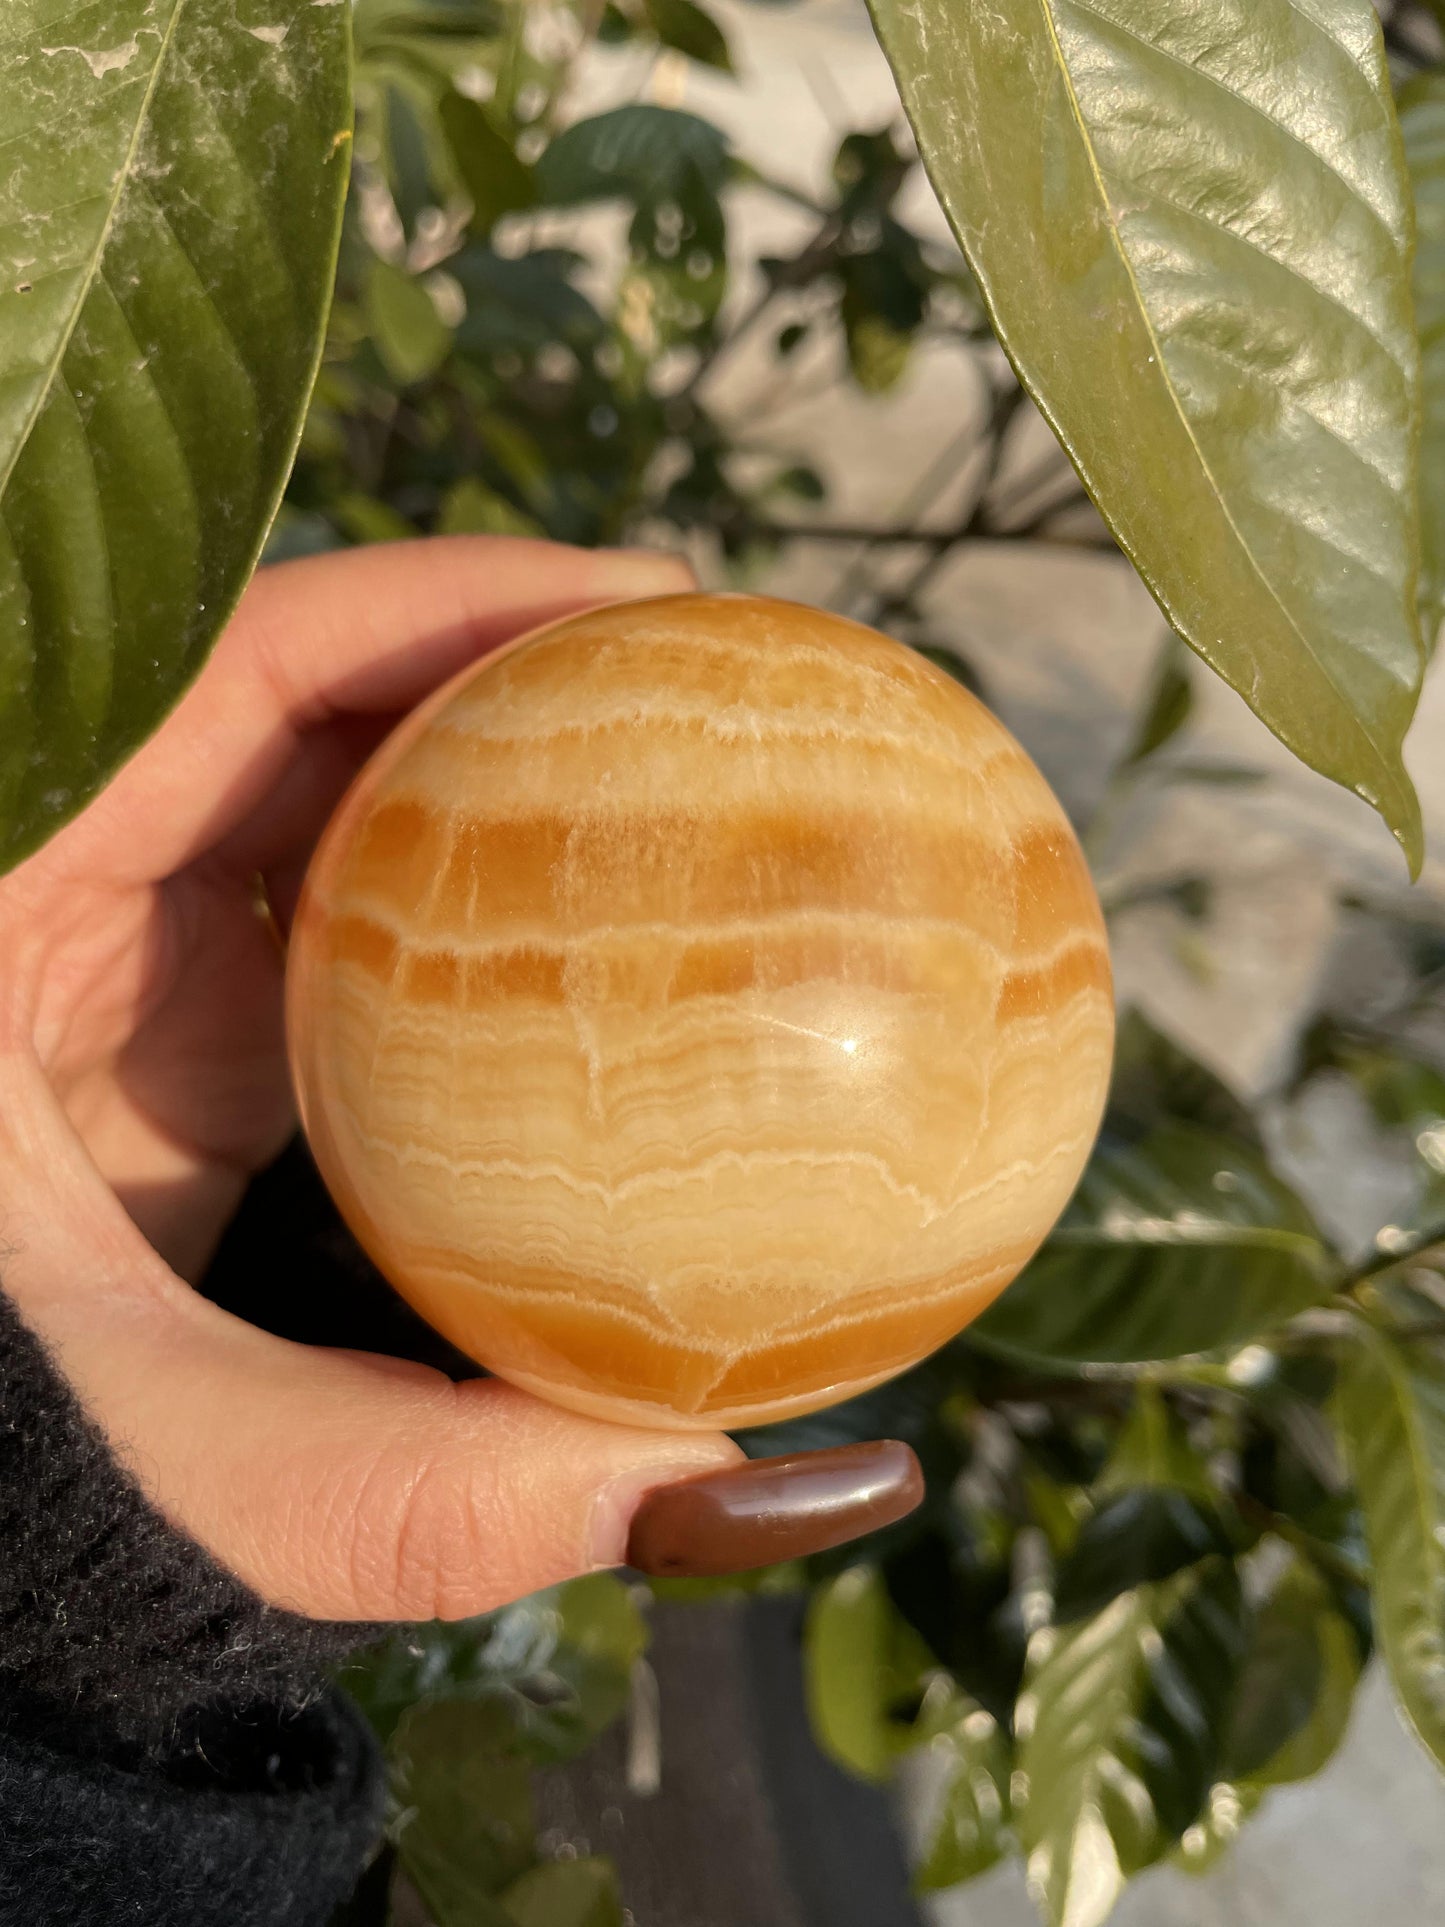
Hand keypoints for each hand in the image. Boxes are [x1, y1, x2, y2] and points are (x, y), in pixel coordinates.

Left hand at [0, 538, 743, 1621]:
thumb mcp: (177, 1455)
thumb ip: (422, 1480)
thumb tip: (734, 1484)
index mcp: (6, 900)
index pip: (239, 667)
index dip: (444, 600)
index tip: (645, 601)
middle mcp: (45, 899)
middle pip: (298, 717)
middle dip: (498, 678)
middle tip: (699, 679)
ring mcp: (92, 973)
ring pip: (307, 822)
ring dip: (479, 796)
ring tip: (668, 784)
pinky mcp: (141, 1053)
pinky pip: (308, 944)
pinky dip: (438, 930)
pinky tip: (567, 953)